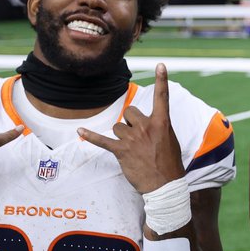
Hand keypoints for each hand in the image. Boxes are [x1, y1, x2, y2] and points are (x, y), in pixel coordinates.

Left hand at [80, 63, 184, 193]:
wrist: (164, 186)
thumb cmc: (169, 164)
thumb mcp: (170, 140)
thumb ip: (158, 126)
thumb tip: (145, 123)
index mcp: (162, 123)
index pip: (162, 98)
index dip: (162, 80)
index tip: (160, 65)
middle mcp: (146, 127)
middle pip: (130, 112)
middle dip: (131, 123)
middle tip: (139, 139)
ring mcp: (133, 139)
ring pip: (118, 127)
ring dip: (122, 136)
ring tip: (132, 150)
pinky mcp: (122, 151)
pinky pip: (103, 141)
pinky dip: (90, 136)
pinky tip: (79, 131)